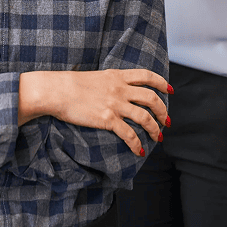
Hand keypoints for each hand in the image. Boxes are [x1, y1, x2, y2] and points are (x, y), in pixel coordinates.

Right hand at [22, 68, 169, 156]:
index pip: (147, 76)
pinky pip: (129, 134)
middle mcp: (120, 89)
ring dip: (155, 128)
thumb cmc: (70, 85)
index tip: (169, 90)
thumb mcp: (96, 77)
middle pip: (151, 98)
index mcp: (117, 76)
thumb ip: (110, 82)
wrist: (57, 91)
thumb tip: (117, 89)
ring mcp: (115, 104)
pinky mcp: (107, 119)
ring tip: (157, 136)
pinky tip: (138, 150)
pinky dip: (136, 143)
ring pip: (145, 117)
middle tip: (166, 121)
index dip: (161, 83)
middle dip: (163, 111)